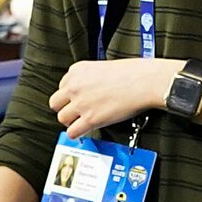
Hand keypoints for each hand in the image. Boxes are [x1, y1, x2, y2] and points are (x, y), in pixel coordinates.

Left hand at [50, 57, 180, 139]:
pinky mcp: (90, 119)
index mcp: (78, 70)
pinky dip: (77, 133)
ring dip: (72, 121)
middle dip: (66, 108)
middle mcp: (75, 86)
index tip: (78, 99)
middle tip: (77, 111)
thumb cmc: (133, 73)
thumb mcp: (104, 67)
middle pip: (56, 103)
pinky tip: (85, 130)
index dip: (71, 95)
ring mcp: (81, 103)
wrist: (145, 81)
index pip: (62, 86)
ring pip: (62, 118)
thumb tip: (88, 91)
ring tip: (83, 121)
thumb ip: (90, 79)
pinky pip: (72, 132)